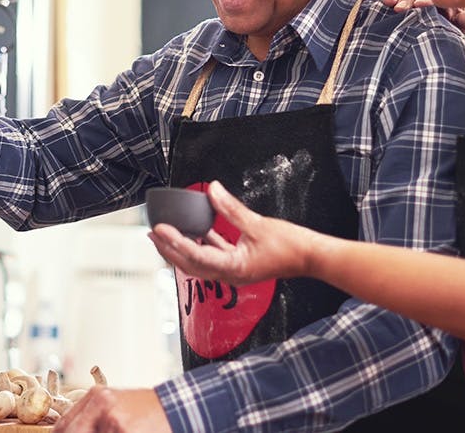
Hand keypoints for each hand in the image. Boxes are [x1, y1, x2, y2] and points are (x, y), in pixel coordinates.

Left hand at [54, 387, 169, 432]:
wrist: (177, 407)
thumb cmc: (146, 411)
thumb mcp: (116, 406)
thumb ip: (92, 419)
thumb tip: (68, 432)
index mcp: (96, 396)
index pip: (63, 426)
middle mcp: (101, 404)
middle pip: (74, 432)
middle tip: (105, 432)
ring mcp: (113, 419)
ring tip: (126, 429)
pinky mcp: (124, 431)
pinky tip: (132, 431)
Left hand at [148, 181, 323, 284]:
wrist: (312, 258)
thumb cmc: (290, 246)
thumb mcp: (258, 224)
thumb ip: (231, 208)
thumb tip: (213, 189)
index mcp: (233, 268)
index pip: (195, 255)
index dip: (174, 242)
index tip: (159, 229)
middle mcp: (230, 274)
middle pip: (191, 264)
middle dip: (169, 249)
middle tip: (153, 234)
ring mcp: (235, 272)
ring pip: (200, 262)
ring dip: (182, 249)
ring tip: (167, 234)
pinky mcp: (241, 265)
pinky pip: (215, 256)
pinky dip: (202, 245)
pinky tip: (196, 232)